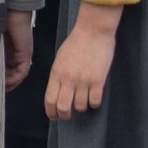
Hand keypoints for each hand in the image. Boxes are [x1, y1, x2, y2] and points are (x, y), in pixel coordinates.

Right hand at [3, 10, 33, 90]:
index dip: (0, 78)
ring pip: (17, 75)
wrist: (11, 7)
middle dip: (4, 83)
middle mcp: (16, 53)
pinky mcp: (25, 53)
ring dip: (9, 83)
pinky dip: (14, 79)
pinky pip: (22, 72)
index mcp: (8, 48)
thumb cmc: (0, 18)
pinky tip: (5, 81)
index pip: (6, 68)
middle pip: (12, 73)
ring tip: (0, 88)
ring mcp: (22, 54)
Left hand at [45, 2, 121, 120]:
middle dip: (64, 116)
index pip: (49, 99)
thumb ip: (58, 74)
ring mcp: (83, 80)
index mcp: (56, 73)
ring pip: (80, 106)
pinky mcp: (98, 80)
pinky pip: (95, 101)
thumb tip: (58, 90)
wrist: (93, 30)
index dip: (51, 112)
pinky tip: (95, 98)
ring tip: (84, 103)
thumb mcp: (60, 58)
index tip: (54, 116)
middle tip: (68, 116)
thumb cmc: (77, 42)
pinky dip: (94, 103)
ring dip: (81, 108)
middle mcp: (68, 79)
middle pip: (62, 107)